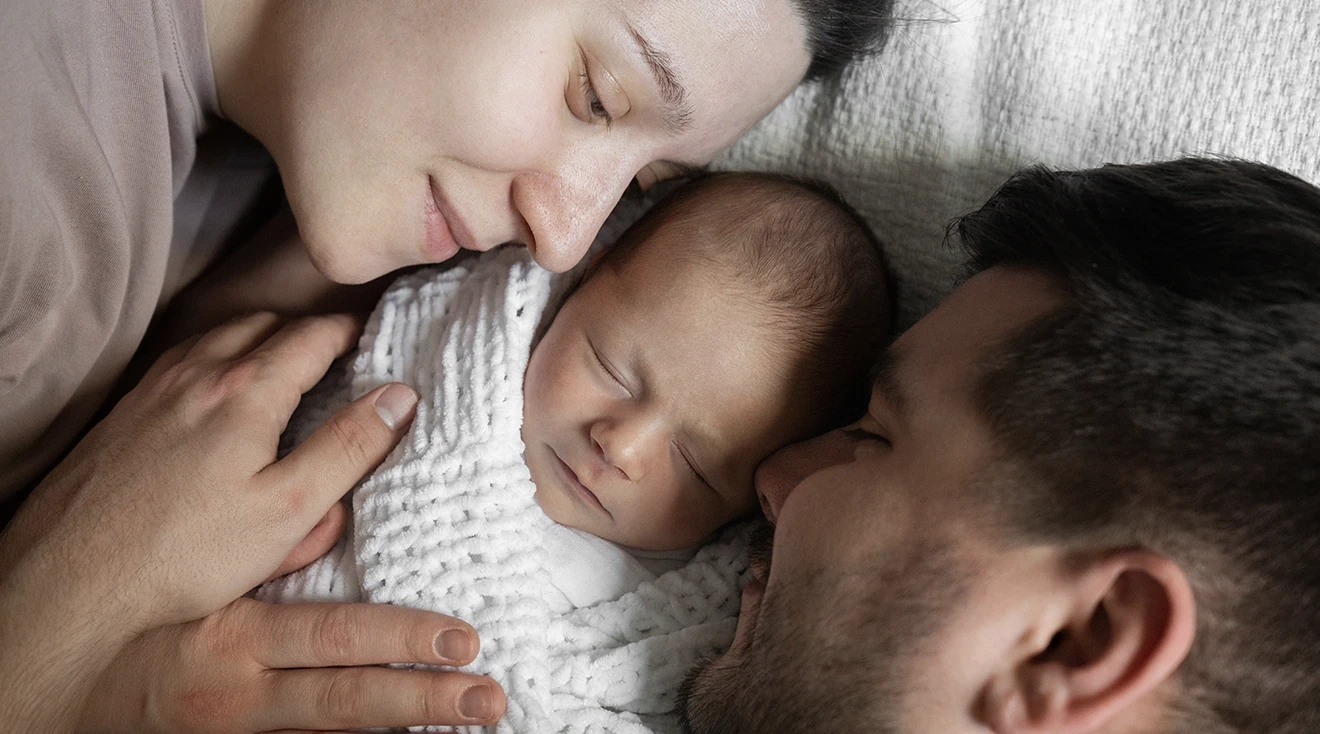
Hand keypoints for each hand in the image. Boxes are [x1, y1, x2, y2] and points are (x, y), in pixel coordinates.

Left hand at [6, 312, 415, 627]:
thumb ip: (348, 448)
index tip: (376, 335)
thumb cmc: (184, 554)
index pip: (313, 335)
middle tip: (338, 351)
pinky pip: (180, 361)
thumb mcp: (289, 510)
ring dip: (259, 338)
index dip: (351, 330)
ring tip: (286, 365)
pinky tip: (218, 394)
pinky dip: (215, 358)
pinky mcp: (124, 415)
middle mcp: (197, 375)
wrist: (71, 582)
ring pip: (218, 336)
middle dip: (306, 330)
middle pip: (264, 323)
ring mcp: (154, 390)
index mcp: (246, 391)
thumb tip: (400, 398)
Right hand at [79, 598, 506, 732]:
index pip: (333, 639)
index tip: (463, 638)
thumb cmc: (141, 623)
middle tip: (488, 696)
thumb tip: (337, 518)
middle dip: (422, 699)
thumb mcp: (198, 583)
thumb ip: (269, 556)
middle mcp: (241, 696)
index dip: (401, 639)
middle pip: (347, 700)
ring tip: (474, 717)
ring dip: (405, 727)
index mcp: (233, 639)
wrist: (62, 692)